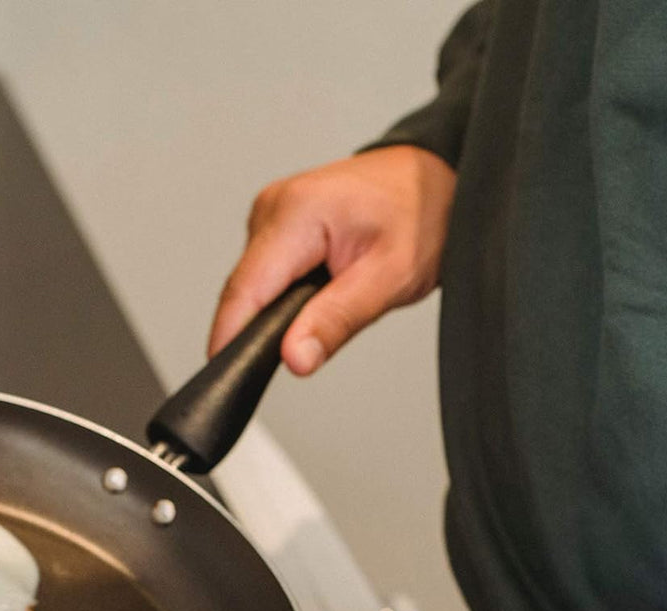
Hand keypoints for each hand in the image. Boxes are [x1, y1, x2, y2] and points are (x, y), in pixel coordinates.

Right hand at [208, 146, 456, 374]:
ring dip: (275, 311)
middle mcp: (273, 206)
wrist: (437, 180)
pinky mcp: (274, 224)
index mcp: (296, 212)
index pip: (244, 290)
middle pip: (244, 291)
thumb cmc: (423, 216)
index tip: (230, 375)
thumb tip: (294, 357)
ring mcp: (270, 213)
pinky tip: (314, 292)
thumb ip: (336, 321)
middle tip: (304, 350)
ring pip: (252, 287)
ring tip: (322, 309)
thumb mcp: (389, 279)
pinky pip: (263, 274)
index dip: (230, 338)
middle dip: (260, 330)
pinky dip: (281, 296)